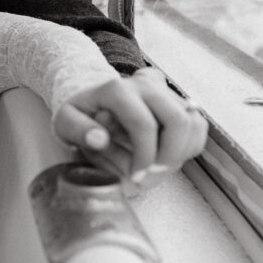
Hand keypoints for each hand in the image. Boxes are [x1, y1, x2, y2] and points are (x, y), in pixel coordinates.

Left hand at [52, 67, 207, 186]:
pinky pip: (197, 124)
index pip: (144, 124)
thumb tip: (99, 139)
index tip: (135, 177)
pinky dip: (189, 144)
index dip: (144, 156)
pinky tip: (168, 155)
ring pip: (192, 122)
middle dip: (170, 154)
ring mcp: (164, 91)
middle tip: (153, 174)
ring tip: (159, 165)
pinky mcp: (176, 100)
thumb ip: (78, 130)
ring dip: (181, 151)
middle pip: (178, 120)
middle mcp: (145, 85)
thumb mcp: (65, 122)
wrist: (92, 98)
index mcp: (117, 89)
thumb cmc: (80, 114)